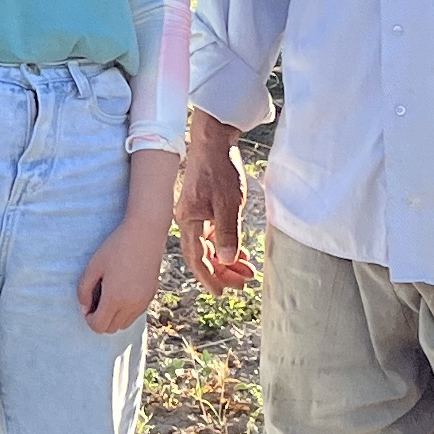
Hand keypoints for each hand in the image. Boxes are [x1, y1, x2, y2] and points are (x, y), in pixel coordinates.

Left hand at [78, 149, 184, 332]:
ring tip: (109, 294)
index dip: (89, 319)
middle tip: (96, 299)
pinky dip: (126, 310)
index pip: (99, 326)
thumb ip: (84, 290)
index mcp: (115, 299)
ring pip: (125, 324)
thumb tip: (84, 307)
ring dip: (114, 316)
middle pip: (112, 328)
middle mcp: (132, 305)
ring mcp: (144, 301)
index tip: (87, 304)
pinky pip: (135, 313)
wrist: (145, 234)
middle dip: (101, 319)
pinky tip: (122, 290)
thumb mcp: (93, 266)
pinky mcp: (151, 295)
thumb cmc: (115, 247)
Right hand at [181, 110, 255, 289]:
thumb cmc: (219, 168)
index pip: (198, 258)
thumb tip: (227, 260)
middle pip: (203, 255)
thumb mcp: (228, 203)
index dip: (210, 277)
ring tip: (246, 269)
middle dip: (223, 271)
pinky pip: (211, 233)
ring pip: (209, 245)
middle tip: (243, 282)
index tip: (222, 292)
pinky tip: (238, 250)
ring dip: (226, 259)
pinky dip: (224, 244)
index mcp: (190, 221)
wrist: (214, 140)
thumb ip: (227, 233)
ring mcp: (195, 213)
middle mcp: (188, 220)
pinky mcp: (203, 205)